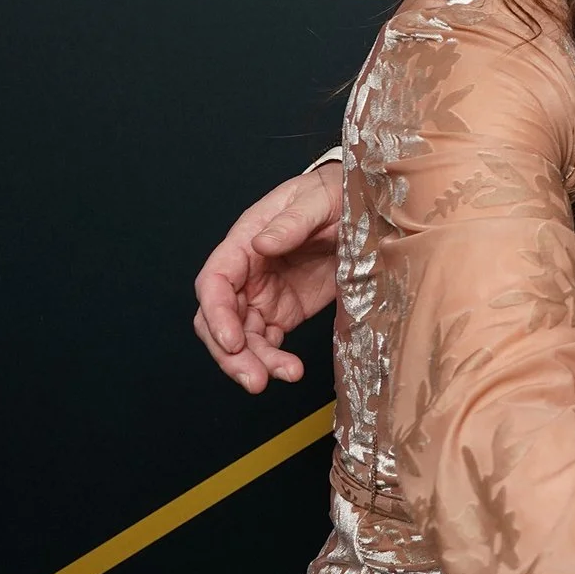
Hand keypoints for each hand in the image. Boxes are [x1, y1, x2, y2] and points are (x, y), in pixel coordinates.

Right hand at [191, 162, 345, 391]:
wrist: (360, 207)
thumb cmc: (332, 194)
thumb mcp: (318, 200)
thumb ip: (292, 221)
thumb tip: (261, 244)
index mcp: (244, 243)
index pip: (214, 282)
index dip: (216, 314)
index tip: (232, 341)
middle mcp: (246, 274)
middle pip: (220, 320)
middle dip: (231, 353)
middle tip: (254, 378)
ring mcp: (263, 296)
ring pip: (242, 339)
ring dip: (255, 363)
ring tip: (284, 375)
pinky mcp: (284, 312)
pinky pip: (268, 343)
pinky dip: (274, 361)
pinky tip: (291, 371)